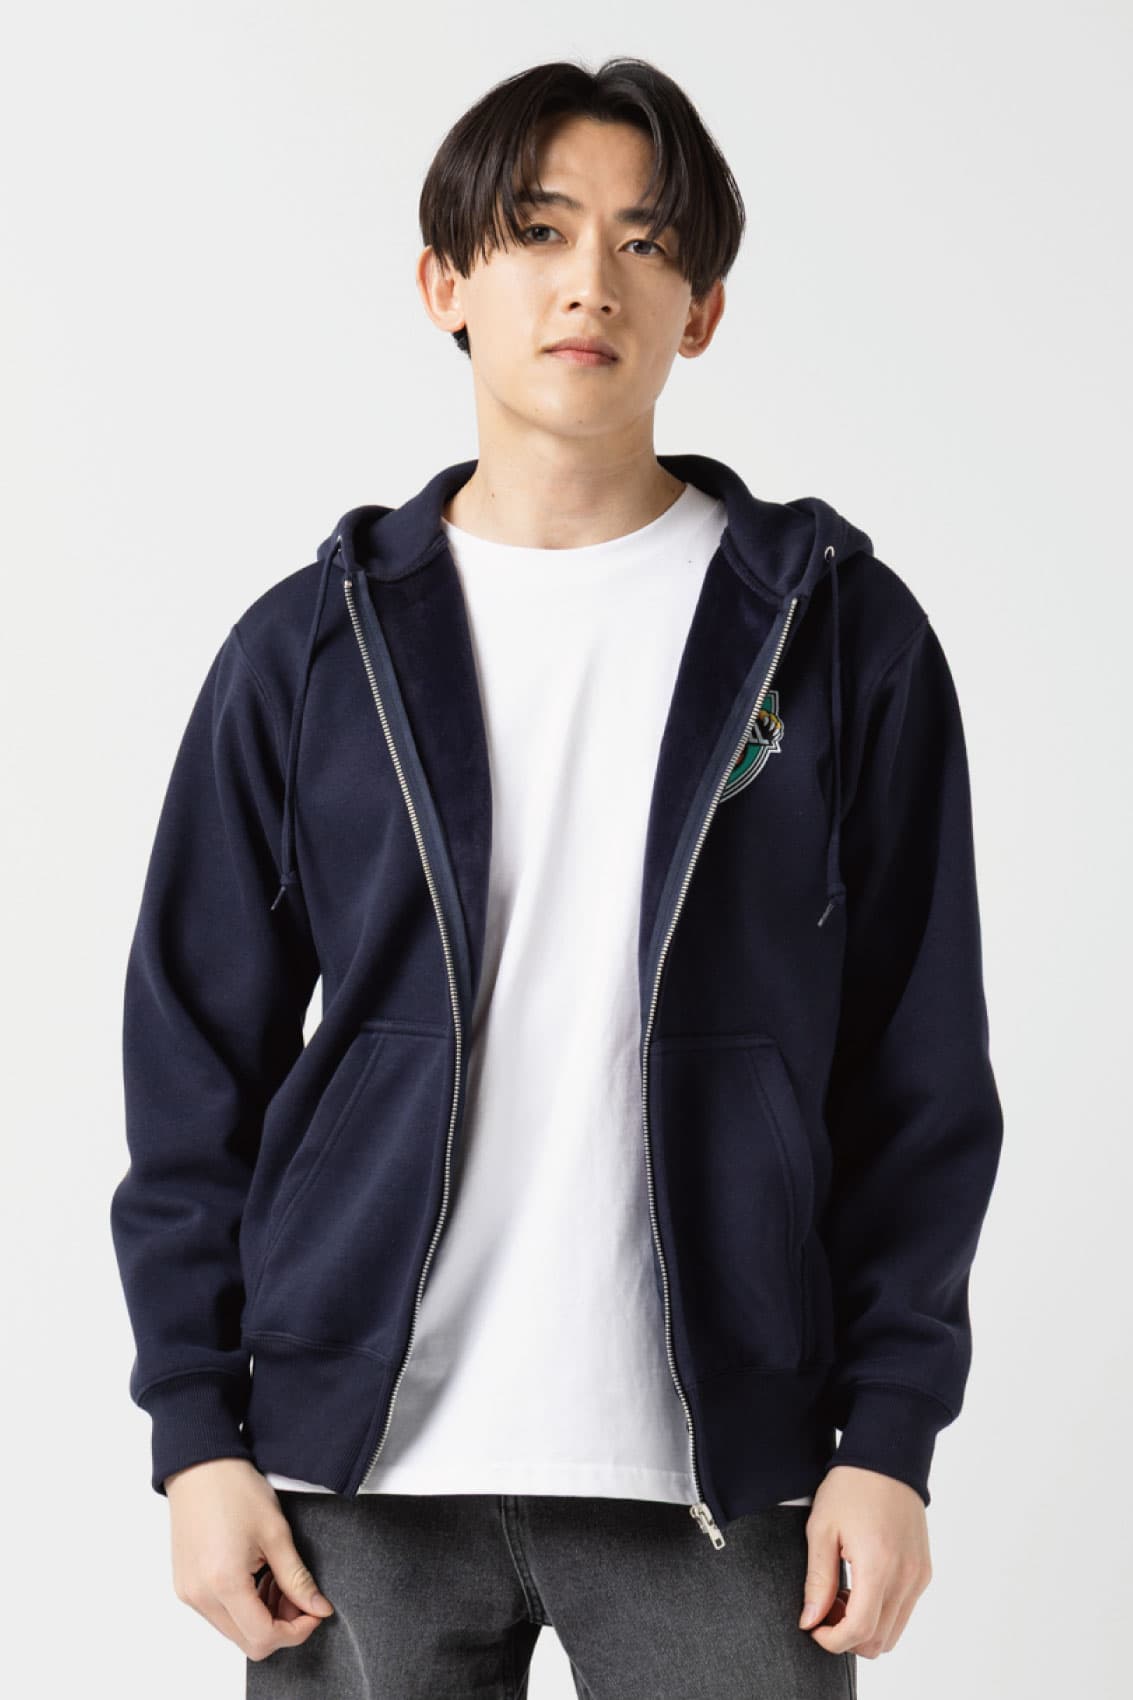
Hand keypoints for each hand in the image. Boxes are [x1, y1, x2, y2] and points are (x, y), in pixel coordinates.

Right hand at [164, 1457, 334, 1661]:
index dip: (296, 1632)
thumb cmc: (235, 1490)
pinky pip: (218, 1614)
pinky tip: (258, 1578)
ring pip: (233, 1630)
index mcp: (224, 1583)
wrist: (199, 1466)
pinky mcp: (185, 1586)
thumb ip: (298, 1578)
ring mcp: (189, 1593)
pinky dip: (243, 1606)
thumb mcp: (276, 1533)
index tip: (315, 1611)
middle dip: (281, 1626)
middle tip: (299, 1595)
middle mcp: (200, 1597)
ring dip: (262, 1617)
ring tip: (279, 1581)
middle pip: (248, 1642)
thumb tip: (318, 1608)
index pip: (263, 1638)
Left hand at [797, 1464, 931, 1658]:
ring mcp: (919, 1576)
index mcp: (879, 1565)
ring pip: (893, 1632)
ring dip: (864, 1628)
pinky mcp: (924, 1571)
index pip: (859, 1630)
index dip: (832, 1641)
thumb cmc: (850, 1487)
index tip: (813, 1628)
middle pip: (878, 1641)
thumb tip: (810, 1621)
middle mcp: (906, 1577)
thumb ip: (817, 1580)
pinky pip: (904, 1611)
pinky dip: (881, 1614)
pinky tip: (859, 1585)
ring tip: (841, 1596)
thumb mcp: (822, 1529)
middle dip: (846, 1638)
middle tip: (824, 1609)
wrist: (887, 1458)